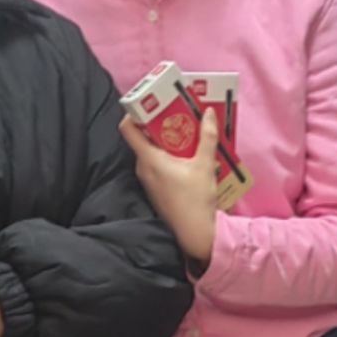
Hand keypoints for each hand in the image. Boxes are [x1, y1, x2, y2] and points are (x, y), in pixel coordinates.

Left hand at [119, 106, 220, 264]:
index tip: (151, 103)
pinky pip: (156, 164)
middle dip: (160, 123)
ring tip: (187, 131)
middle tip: (178, 112)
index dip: (134, 112)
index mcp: (149, 159)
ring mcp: (147, 180)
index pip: (128, 129)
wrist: (195, 234)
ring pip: (151, 151)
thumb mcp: (204, 165)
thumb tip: (208, 112)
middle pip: (143, 138)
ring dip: (167, 140)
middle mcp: (143, 168)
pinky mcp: (155, 189)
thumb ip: (207, 137)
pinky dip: (168, 155)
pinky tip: (187, 154)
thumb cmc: (196, 200)